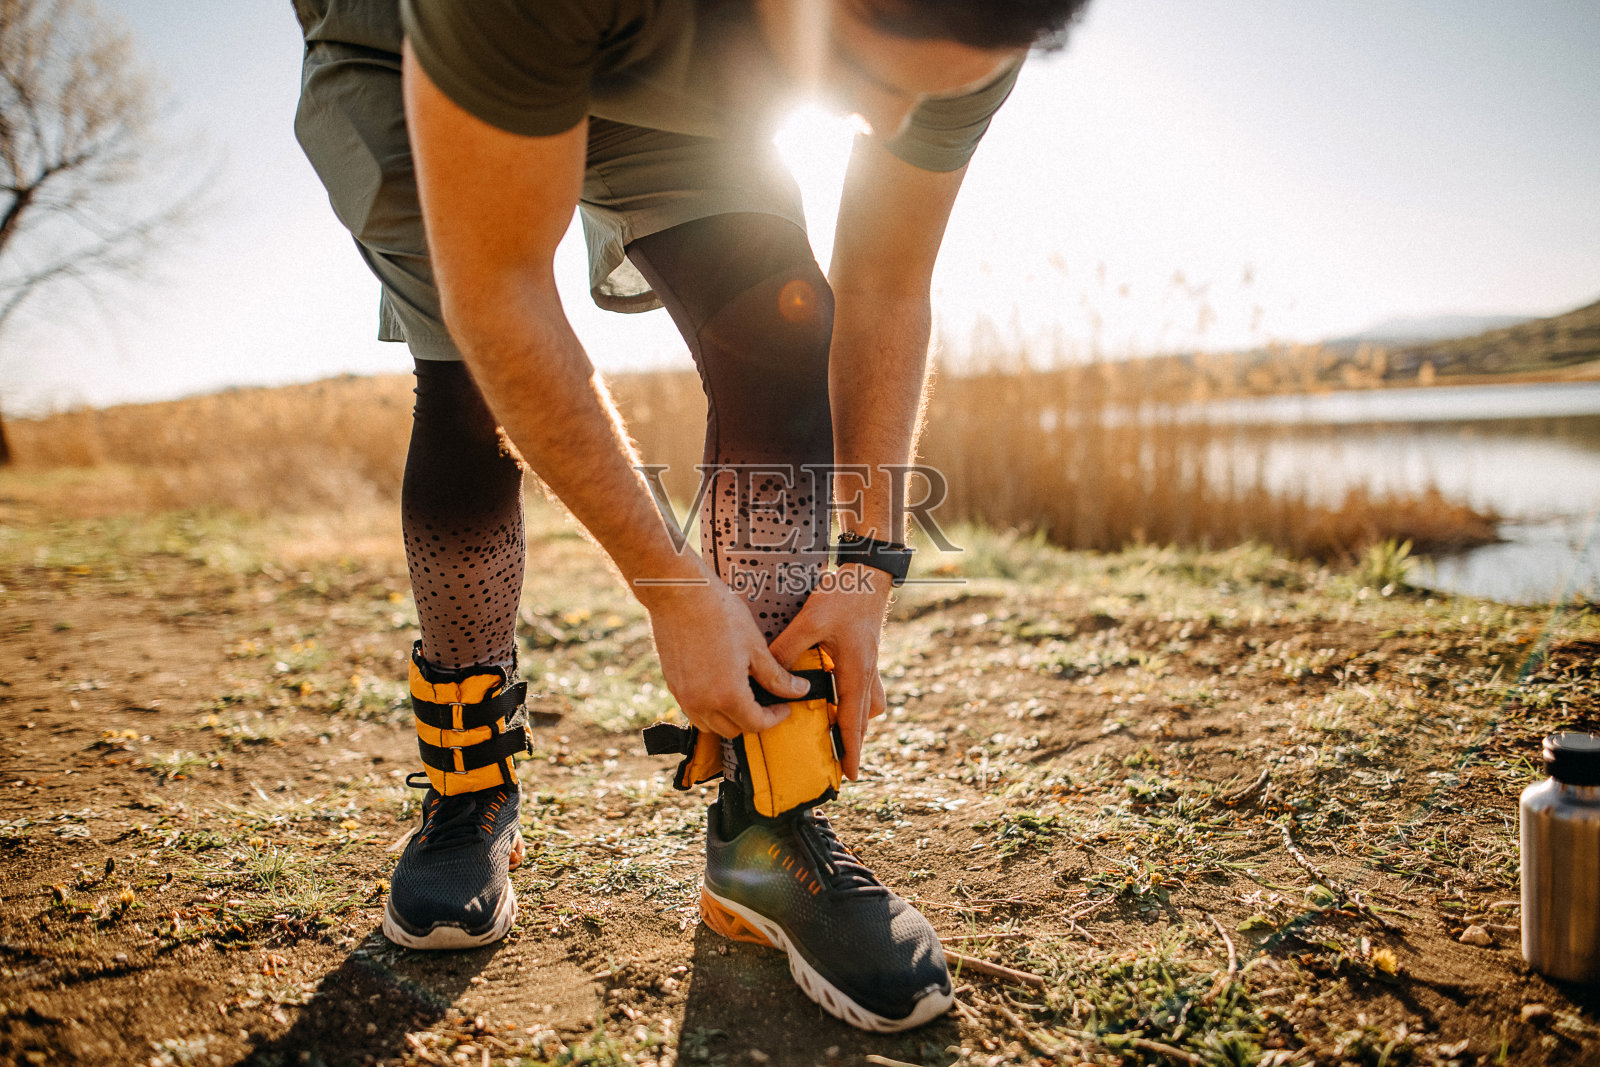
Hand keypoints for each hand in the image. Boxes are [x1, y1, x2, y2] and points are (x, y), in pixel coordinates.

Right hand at [642, 569, 810, 739]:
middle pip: (733, 730)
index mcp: (728, 696)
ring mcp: (684, 696)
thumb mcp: (756, 647)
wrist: (679, 593)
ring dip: (728, 718)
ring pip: (710, 725)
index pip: (756, 724)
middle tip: (766, 700)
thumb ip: (777, 676)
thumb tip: (799, 691)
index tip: (784, 707)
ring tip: (742, 695)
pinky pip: (693, 710)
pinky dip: (709, 708)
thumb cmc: (720, 614)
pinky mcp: (672, 685)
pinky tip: (719, 686)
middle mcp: (702, 703)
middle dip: (752, 720)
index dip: (775, 718)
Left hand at [767, 564, 891, 779]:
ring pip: (869, 704)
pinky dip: (856, 698)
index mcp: (855, 671)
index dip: (850, 749)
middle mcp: (866, 673)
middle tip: (844, 766)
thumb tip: (769, 673)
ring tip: (841, 732)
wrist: (869, 575)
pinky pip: (866, 687)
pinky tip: (840, 695)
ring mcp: (870, 664)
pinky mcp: (867, 654)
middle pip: (863, 719)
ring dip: (857, 721)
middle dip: (854, 744)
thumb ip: (789, 649)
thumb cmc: (844, 597)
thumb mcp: (812, 620)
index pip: (852, 721)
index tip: (850, 775)